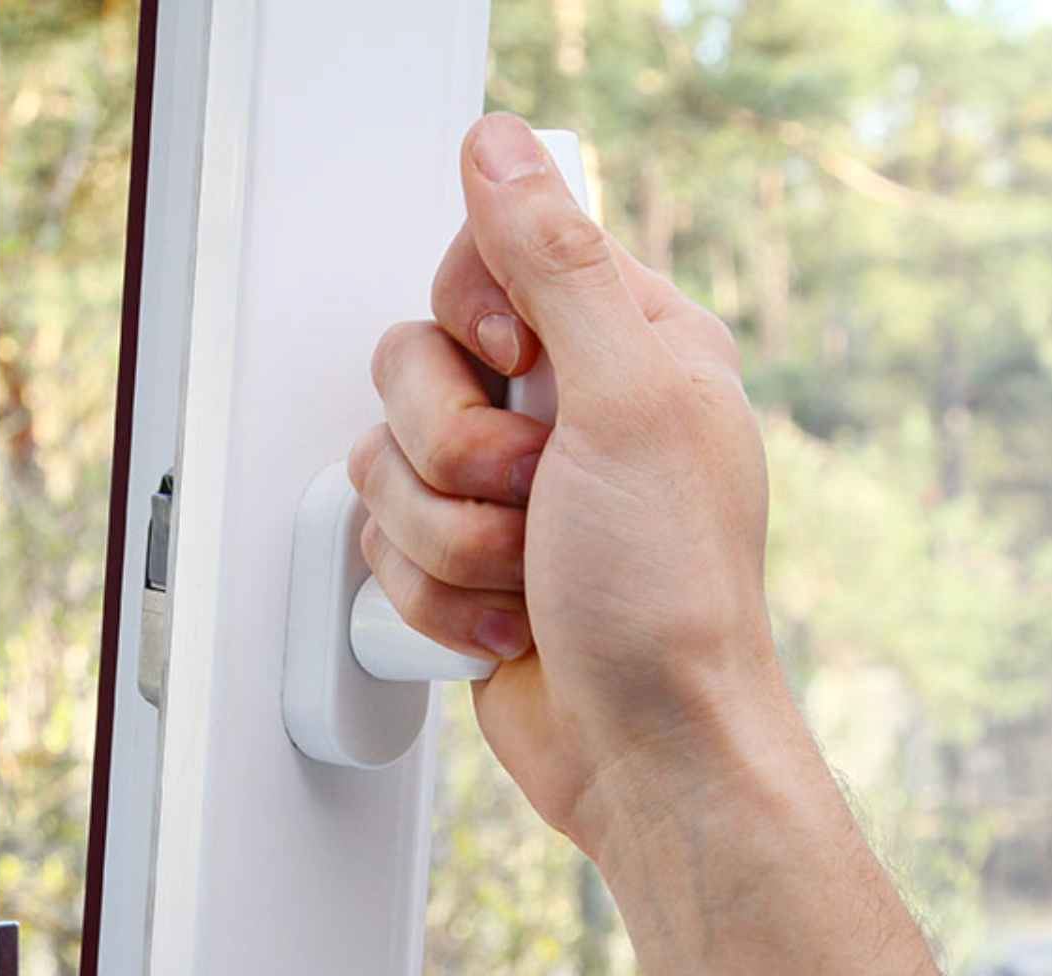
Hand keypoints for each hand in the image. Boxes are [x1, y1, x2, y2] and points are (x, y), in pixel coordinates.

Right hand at [348, 113, 790, 859]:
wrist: (647, 753)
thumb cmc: (669, 594)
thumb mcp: (626, 400)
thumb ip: (554, 263)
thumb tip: (498, 146)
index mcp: (625, 340)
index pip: (485, 259)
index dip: (474, 321)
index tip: (519, 368)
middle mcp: (562, 405)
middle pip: (412, 363)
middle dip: (458, 455)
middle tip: (535, 493)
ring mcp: (507, 488)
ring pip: (384, 461)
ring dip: (450, 539)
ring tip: (529, 574)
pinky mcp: (461, 560)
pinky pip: (382, 543)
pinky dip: (436, 595)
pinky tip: (509, 620)